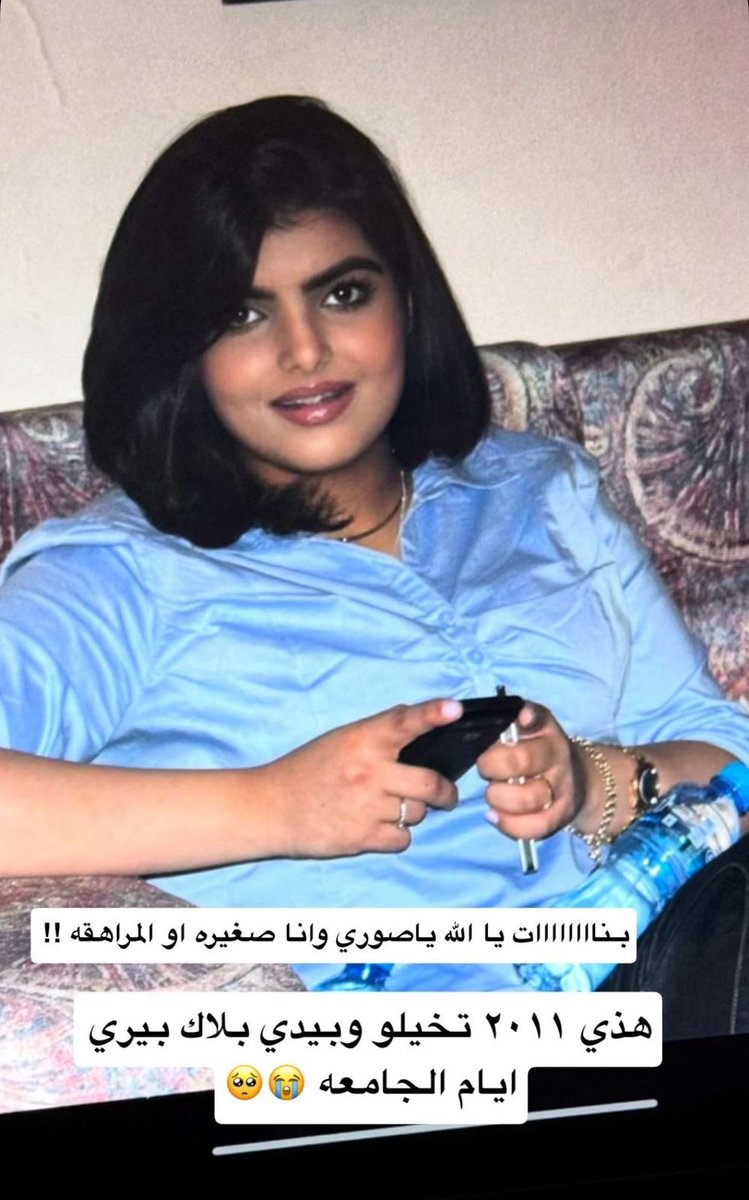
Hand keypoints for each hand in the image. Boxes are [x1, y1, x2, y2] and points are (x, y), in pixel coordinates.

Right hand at [259, 698, 461, 857]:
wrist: (270, 807)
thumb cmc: (308, 768)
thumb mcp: (340, 739)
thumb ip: (377, 734)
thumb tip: (417, 721)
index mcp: (362, 739)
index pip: (403, 721)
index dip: (432, 713)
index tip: (454, 709)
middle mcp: (368, 771)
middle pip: (429, 783)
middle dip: (445, 791)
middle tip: (446, 794)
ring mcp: (366, 806)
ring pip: (417, 812)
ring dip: (413, 812)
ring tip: (391, 808)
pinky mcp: (362, 838)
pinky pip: (402, 838)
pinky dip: (398, 835)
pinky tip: (379, 826)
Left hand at [477, 701, 585, 841]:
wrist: (579, 779)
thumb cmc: (539, 750)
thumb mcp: (531, 728)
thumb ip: (512, 718)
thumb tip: (508, 716)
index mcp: (545, 730)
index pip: (539, 718)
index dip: (529, 717)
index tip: (521, 719)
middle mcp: (557, 756)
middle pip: (523, 760)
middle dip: (492, 766)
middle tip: (485, 768)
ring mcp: (562, 788)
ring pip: (528, 797)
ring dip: (499, 797)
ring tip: (492, 793)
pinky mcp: (561, 816)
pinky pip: (536, 826)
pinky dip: (509, 824)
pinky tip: (494, 816)